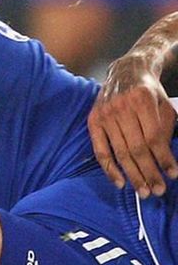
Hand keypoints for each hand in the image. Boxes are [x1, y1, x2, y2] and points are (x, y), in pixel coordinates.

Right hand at [88, 58, 177, 196]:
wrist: (126, 72)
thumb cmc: (149, 93)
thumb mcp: (164, 106)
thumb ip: (165, 130)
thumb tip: (166, 161)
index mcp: (142, 100)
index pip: (153, 137)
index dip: (163, 159)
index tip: (173, 175)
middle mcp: (121, 106)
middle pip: (136, 148)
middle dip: (149, 172)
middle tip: (159, 191)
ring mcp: (105, 113)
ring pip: (120, 151)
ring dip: (133, 175)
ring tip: (144, 192)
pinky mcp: (93, 119)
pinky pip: (100, 149)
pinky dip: (109, 168)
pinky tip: (119, 182)